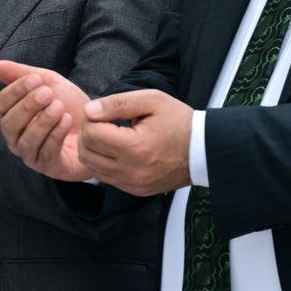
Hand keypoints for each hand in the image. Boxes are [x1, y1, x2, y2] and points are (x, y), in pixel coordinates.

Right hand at [0, 61, 92, 180]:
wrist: (98, 128)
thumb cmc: (70, 106)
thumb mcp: (50, 84)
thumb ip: (24, 75)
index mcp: (12, 117)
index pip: (0, 105)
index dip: (14, 91)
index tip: (35, 79)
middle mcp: (16, 138)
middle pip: (9, 124)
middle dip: (27, 106)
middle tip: (48, 93)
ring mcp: (31, 155)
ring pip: (26, 141)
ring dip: (42, 122)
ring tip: (59, 108)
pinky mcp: (49, 167)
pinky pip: (46, 153)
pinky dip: (56, 135)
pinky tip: (67, 121)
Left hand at [76, 89, 192, 194]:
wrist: (204, 150)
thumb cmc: (179, 122)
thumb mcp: (152, 101)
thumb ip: (117, 103)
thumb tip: (88, 111)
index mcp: (135, 147)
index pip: (91, 134)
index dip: (91, 118)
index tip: (103, 111)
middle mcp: (131, 171)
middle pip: (86, 152)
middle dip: (88, 133)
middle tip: (102, 122)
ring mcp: (132, 184)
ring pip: (91, 167)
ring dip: (92, 149)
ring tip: (108, 135)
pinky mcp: (135, 190)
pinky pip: (105, 177)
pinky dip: (103, 163)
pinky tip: (116, 149)